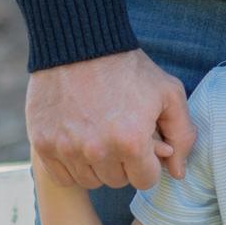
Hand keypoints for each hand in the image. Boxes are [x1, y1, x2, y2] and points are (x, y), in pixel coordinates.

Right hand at [26, 48, 194, 189]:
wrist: (79, 43)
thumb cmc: (128, 68)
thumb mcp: (168, 93)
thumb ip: (182, 135)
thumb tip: (177, 173)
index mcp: (130, 141)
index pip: (145, 180)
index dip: (148, 163)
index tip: (142, 143)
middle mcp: (97, 150)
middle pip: (117, 181)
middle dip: (124, 162)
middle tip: (120, 134)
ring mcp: (66, 149)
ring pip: (90, 181)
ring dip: (98, 165)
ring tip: (100, 135)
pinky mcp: (43, 144)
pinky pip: (63, 177)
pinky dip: (72, 166)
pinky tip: (79, 142)